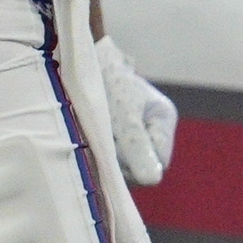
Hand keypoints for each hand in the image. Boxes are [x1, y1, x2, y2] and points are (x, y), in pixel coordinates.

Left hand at [93, 38, 177, 184]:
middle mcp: (152, 128)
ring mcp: (134, 131)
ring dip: (107, 154)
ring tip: (93, 133)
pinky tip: (89, 135)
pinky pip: (111, 154)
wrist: (78, 61)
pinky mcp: (115, 133)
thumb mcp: (124, 118)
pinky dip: (99, 149)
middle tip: (101, 138)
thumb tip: (153, 181)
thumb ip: (139, 148)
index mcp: (163, 120)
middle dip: (120, 159)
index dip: (137, 164)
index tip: (114, 150)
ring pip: (125, 162)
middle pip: (142, 165)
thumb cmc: (105, 84)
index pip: (158, 163)